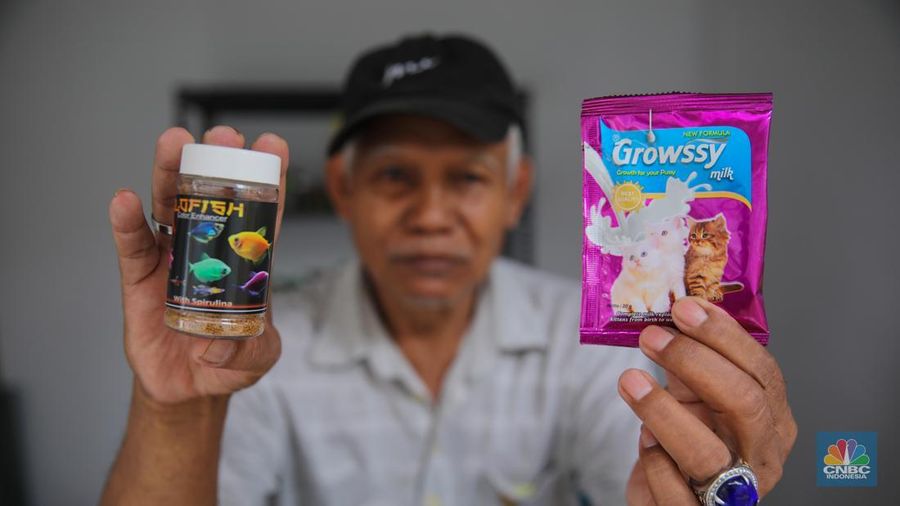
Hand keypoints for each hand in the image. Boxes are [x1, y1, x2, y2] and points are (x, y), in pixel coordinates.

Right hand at [108, 126, 288, 404]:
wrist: (189, 386)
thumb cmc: (229, 359)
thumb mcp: (256, 357)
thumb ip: (249, 350)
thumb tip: (221, 344)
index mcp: (243, 259)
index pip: (259, 213)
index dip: (266, 180)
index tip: (271, 146)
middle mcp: (209, 248)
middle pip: (212, 197)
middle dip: (217, 162)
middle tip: (223, 136)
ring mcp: (173, 258)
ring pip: (171, 207)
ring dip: (172, 173)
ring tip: (174, 143)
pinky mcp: (142, 277)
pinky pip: (133, 244)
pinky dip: (127, 222)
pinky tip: (124, 200)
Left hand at [621, 297, 796, 504]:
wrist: (670, 500)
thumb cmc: (688, 445)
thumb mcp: (695, 400)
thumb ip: (690, 366)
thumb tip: (674, 313)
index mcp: (772, 420)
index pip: (762, 371)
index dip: (724, 335)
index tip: (684, 307)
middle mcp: (763, 456)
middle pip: (745, 402)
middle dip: (695, 361)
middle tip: (651, 336)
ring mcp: (735, 493)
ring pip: (707, 452)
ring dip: (662, 409)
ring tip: (630, 380)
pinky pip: (675, 491)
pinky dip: (654, 460)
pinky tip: (642, 438)